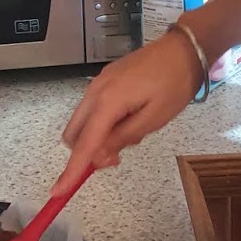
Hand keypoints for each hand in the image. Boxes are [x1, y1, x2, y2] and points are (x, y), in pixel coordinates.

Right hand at [53, 30, 202, 194]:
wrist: (183, 49)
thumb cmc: (174, 84)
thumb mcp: (154, 119)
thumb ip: (123, 138)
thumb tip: (98, 157)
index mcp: (108, 101)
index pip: (84, 144)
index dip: (71, 170)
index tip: (58, 192)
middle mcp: (95, 91)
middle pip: (74, 134)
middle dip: (87, 153)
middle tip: (118, 157)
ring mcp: (98, 83)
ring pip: (82, 122)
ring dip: (96, 139)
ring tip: (130, 136)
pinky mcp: (105, 80)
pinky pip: (93, 110)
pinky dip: (102, 124)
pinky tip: (128, 121)